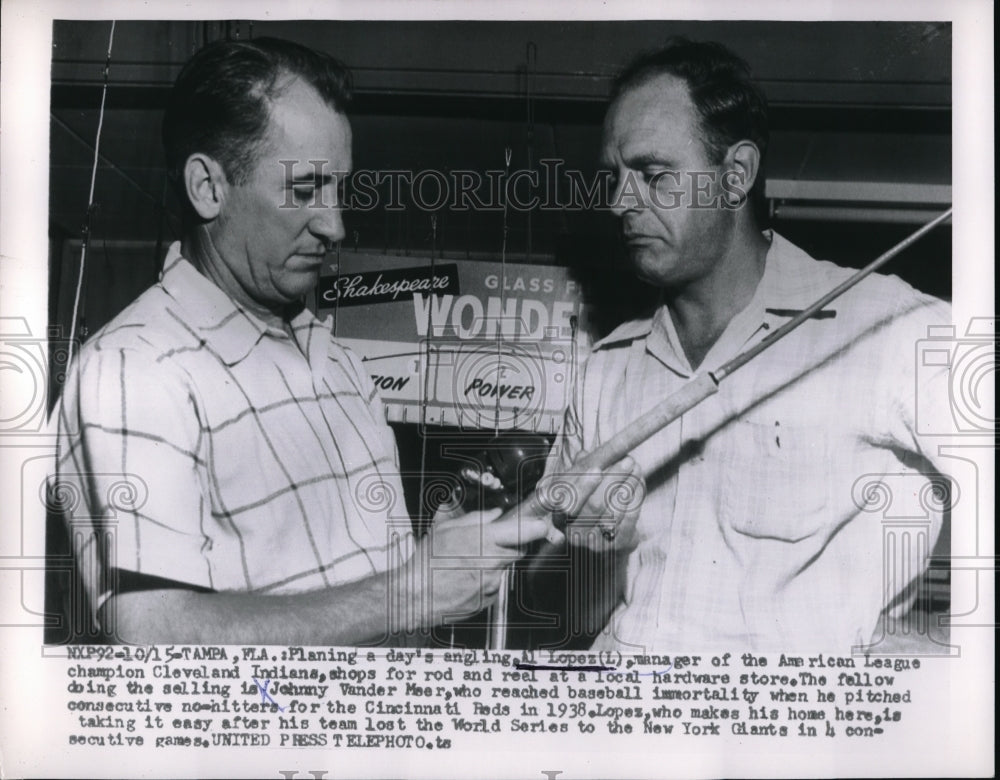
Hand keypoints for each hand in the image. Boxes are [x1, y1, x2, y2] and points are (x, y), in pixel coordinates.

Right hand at [402, 506, 548, 630]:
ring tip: (469, 562)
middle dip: (512, 544)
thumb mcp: (447, 528)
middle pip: (520, 550)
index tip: (541, 524)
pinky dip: (487, 579)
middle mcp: (493, 561)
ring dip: (495, 562)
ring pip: (505, 567)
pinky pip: (496, 584)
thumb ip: (477, 518)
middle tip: (491, 542)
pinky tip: (467, 577)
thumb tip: (495, 514)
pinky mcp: (490, 599)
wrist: (417, 595)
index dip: (538, 526)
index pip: (528, 531)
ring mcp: (493, 582)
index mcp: (485, 539)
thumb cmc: (428, 562)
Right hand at [533, 456, 644, 552]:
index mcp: (560, 517)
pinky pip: (629, 519)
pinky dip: (636, 498)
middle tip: (628, 460)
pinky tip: (639, 483)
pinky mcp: (618, 544)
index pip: (569, 502)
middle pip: (595, 506)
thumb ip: (580, 471)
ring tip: (636, 467)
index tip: (597, 468)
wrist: (604, 535)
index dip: (583, 486)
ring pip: (615, 511)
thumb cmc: (588, 504)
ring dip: (628, 486)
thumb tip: (584, 454)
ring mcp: (597, 542)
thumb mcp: (579, 487)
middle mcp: (575, 533)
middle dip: (614, 479)